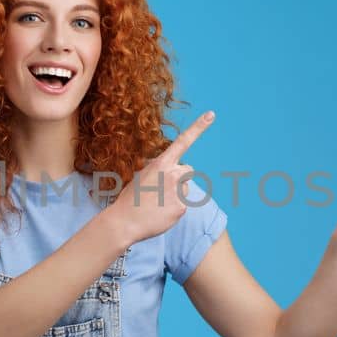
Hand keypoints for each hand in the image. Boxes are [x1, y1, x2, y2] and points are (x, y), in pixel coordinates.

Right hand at [105, 111, 214, 243]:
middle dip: (179, 177)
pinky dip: (175, 208)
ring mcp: (178, 191)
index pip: (183, 142)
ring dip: (177, 193)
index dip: (198, 127)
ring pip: (186, 188)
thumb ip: (159, 169)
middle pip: (187, 170)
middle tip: (161, 189)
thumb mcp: (142, 176)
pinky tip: (161, 212)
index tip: (211, 115)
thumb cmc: (131, 198)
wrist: (124, 222)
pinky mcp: (182, 207)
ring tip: (158, 203)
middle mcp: (172, 174)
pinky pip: (184, 204)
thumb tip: (170, 171)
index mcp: (161, 163)